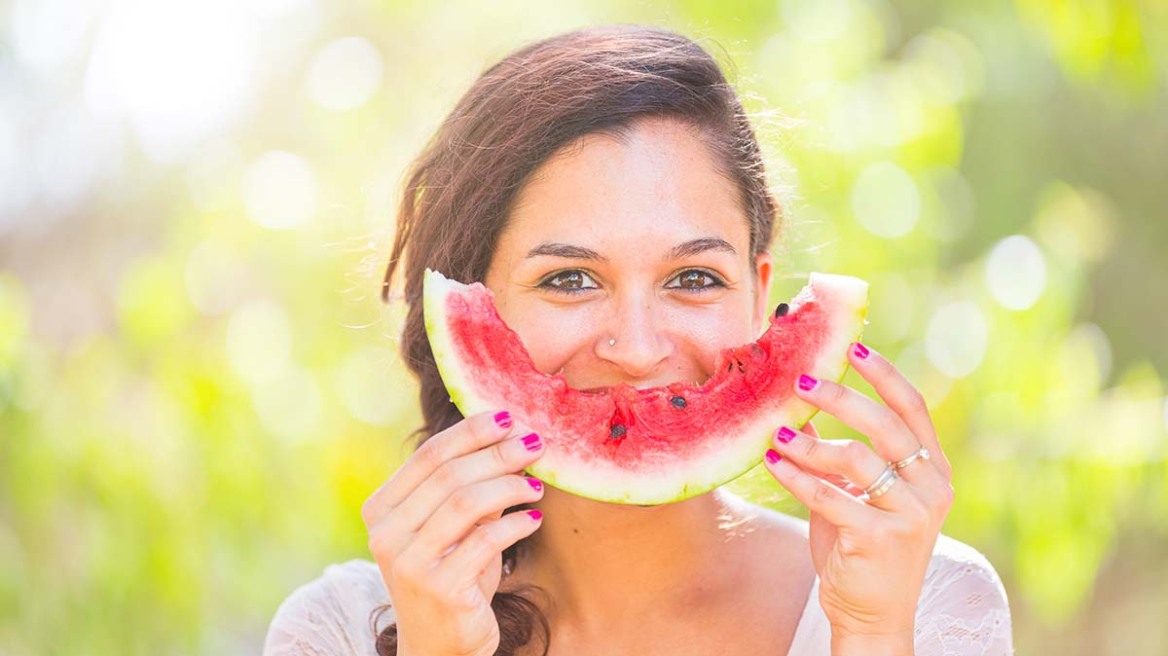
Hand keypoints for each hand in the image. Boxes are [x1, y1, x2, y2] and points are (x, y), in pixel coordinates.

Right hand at [361, 410, 545, 655]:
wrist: (440, 647)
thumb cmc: (451, 578)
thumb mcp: (456, 530)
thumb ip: (472, 489)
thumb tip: (511, 439)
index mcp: (381, 510)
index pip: (429, 456)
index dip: (471, 431)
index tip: (509, 417)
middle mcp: (386, 534)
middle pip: (450, 475)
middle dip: (498, 454)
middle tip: (535, 445)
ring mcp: (408, 563)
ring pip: (468, 502)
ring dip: (511, 486)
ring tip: (537, 487)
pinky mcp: (439, 587)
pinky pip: (487, 540)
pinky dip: (516, 523)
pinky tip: (533, 519)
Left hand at [763, 342, 954, 641]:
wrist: (871, 613)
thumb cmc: (859, 545)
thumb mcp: (859, 493)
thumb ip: (845, 453)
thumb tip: (806, 404)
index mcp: (931, 470)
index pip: (913, 409)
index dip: (884, 374)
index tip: (853, 345)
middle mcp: (931, 489)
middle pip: (885, 425)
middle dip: (841, 397)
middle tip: (801, 383)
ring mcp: (911, 516)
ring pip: (855, 458)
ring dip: (809, 442)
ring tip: (776, 434)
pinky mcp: (881, 539)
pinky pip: (830, 496)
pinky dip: (796, 476)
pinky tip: (773, 463)